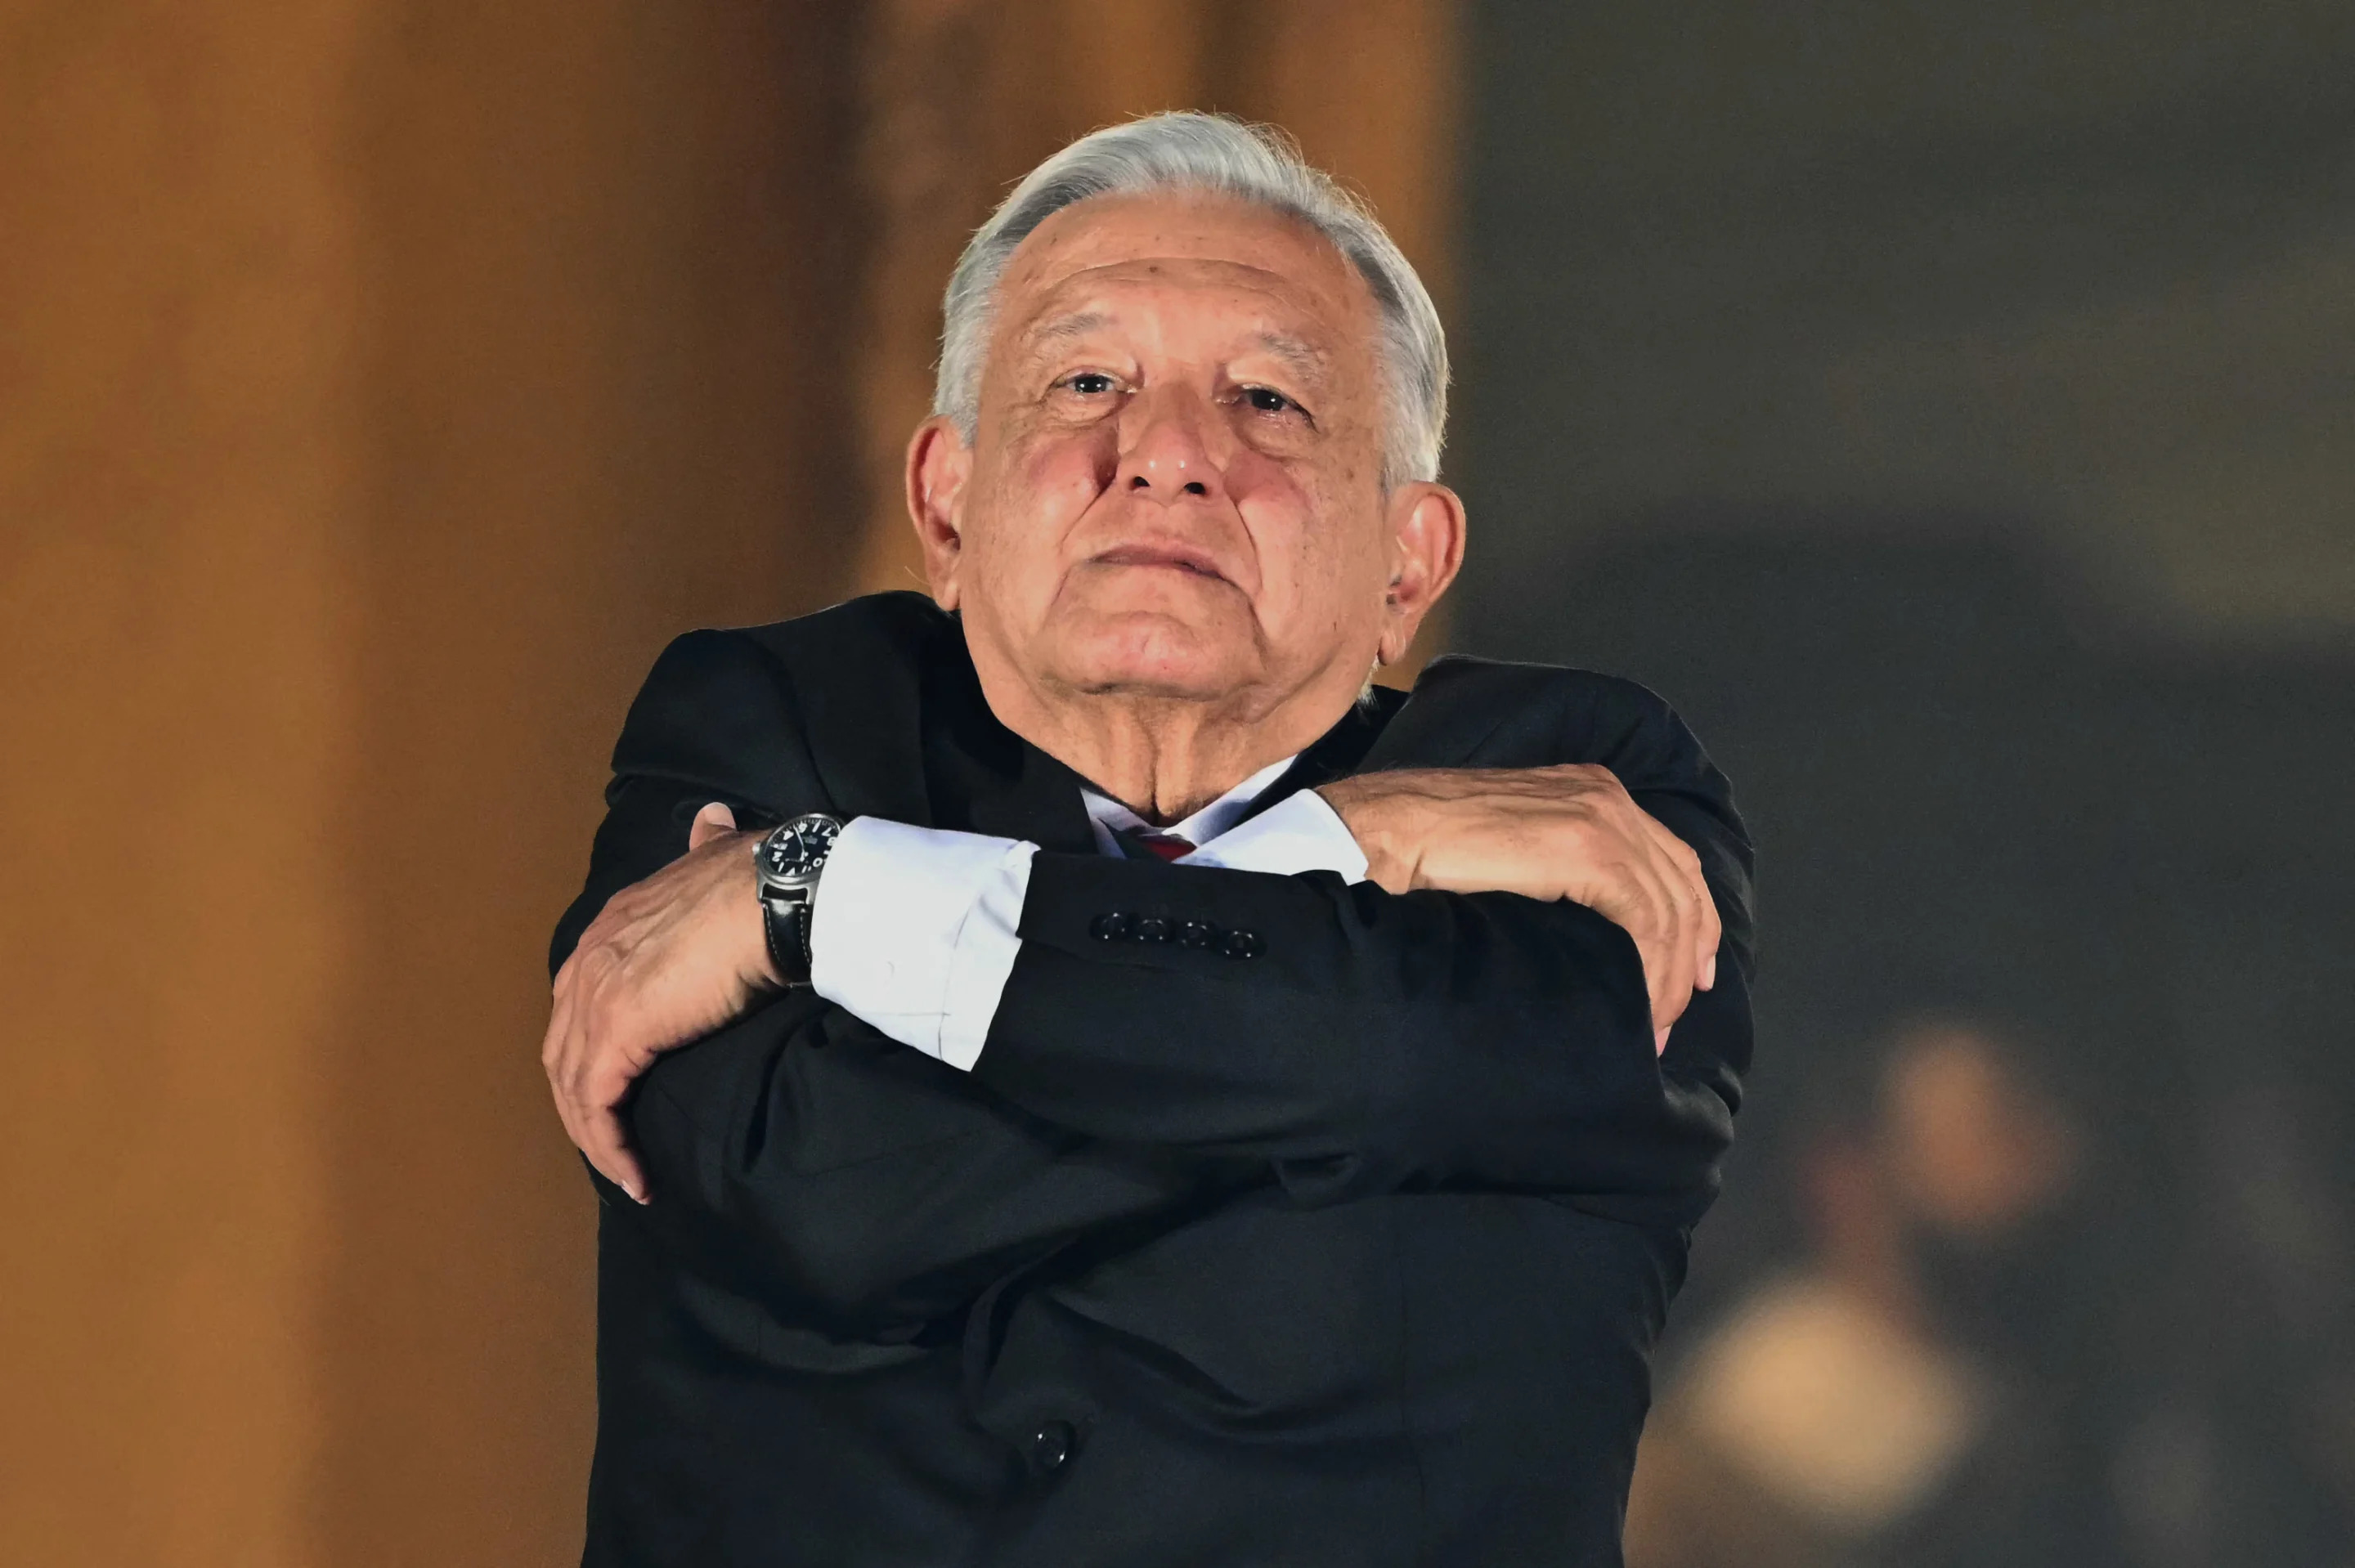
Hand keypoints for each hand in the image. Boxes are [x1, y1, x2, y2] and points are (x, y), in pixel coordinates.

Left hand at [541, 802, 777, 1200]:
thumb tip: (711, 819)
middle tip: (616, 1144)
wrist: (776, 895)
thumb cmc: (759, 881)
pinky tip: (635, 1175)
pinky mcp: (617, 1032)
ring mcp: (597, 995)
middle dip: (583, 1103)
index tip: (619, 1090)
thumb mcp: (720, 854)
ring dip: (595, 1137)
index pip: (579, 1001)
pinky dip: (609, 1146)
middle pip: (562, 1049)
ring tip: (627, 1174)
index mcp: (611, 925)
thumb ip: (706, 845)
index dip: (591, 1050)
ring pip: (572, 1085)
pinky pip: (597, 1104)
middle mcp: (590, 958)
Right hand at [1317, 766, 1718, 1051]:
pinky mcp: (1586, 846)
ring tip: (1648, 1028)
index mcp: (1586, 792)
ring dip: (1666, 976)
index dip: (1689, 921)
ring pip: (1669, 906)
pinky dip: (1652, 969)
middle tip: (1668, 1019)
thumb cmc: (1418, 854)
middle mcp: (1603, 795)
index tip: (1687, 978)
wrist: (1375, 834)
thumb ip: (1551, 876)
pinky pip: (1647, 916)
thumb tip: (1584, 938)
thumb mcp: (1507, 859)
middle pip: (1680, 882)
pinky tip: (1639, 1008)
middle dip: (1685, 956)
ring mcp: (1599, 816)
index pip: (1666, 859)